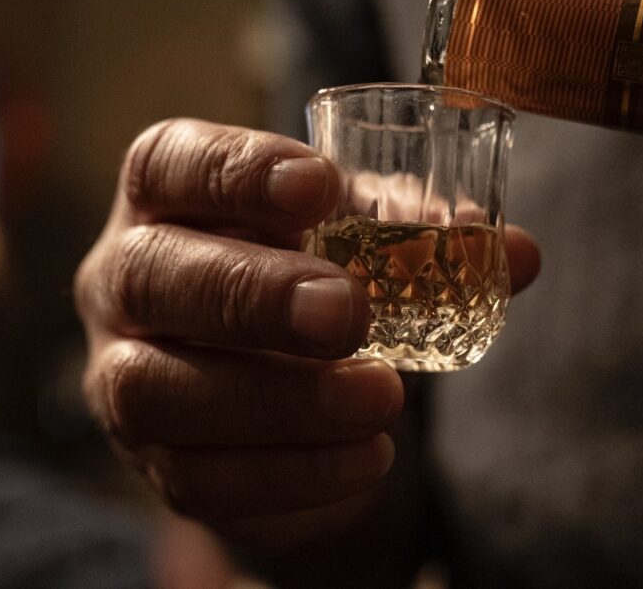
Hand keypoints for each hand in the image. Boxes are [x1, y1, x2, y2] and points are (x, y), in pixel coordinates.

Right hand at [74, 118, 539, 535]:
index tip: (319, 185)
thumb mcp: (358, 246)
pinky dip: (292, 472)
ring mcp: (125, 375)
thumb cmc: (311, 286)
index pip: (169, 164)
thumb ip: (424, 240)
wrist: (278, 394)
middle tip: (349, 312)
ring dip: (280, 397)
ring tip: (381, 397)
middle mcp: (125, 280)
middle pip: (152, 275)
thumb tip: (517, 254)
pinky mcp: (158, 461)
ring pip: (160, 389)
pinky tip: (367, 457)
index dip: (236, 171)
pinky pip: (202, 477)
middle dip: (253, 293)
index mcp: (166, 200)